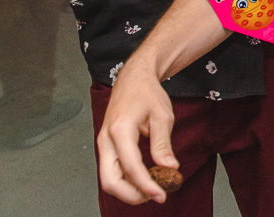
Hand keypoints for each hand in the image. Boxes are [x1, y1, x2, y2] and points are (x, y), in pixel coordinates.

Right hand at [96, 61, 177, 204]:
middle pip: (110, 180)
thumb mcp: (162, 115)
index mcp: (120, 129)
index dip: (146, 184)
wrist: (133, 78)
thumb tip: (170, 168)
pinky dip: (126, 180)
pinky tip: (145, 178)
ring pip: (108, 178)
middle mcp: (106, 138)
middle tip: (155, 196)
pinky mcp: (107, 145)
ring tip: (152, 188)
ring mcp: (104, 142)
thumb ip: (163, 143)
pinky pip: (112, 170)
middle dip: (131, 195)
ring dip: (128, 190)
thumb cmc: (148, 93)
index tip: (162, 195)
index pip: (131, 166)